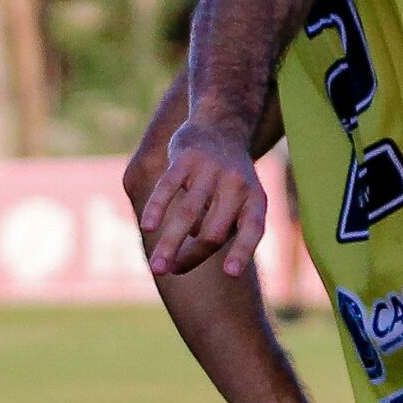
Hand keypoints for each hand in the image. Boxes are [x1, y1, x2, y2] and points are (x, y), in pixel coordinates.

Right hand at [141, 116, 265, 276]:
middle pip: (214, 231)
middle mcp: (237, 185)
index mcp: (255, 200)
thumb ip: (222, 228)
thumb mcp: (240, 202)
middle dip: (192, 256)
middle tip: (171, 272)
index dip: (241, 251)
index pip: (253, 230)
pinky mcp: (187, 159)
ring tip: (156, 268)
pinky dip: (157, 208)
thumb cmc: (229, 181)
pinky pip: (169, 187)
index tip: (229, 273)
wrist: (221, 129)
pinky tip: (147, 227)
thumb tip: (187, 258)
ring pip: (188, 214)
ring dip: (170, 244)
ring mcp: (212, 171)